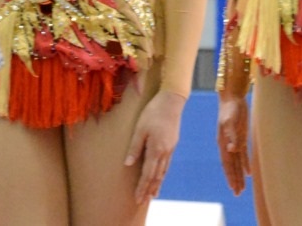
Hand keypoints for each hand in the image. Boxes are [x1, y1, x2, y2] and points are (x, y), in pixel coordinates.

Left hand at [124, 89, 184, 203]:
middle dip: (150, 189)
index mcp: (156, 149)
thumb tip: (128, 164)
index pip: (148, 174)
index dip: (142, 187)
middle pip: (157, 175)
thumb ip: (134, 147)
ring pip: (164, 170)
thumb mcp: (140, 128)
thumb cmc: (154, 112)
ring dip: (158, 183)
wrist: (172, 99)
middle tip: (144, 201)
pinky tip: (161, 175)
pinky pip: (167, 163)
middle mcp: (165, 151)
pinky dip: (163, 173)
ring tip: (154, 194)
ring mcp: (170, 147)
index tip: (138, 198)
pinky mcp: (173, 142)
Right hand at [217, 91, 250, 195]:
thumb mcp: (230, 121)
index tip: (233, 188)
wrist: (233, 97)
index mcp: (223, 143)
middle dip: (234, 180)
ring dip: (239, 175)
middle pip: (231, 166)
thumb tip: (231, 150)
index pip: (227, 164)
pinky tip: (248, 172)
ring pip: (237, 162)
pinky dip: (245, 163)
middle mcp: (228, 145)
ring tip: (242, 188)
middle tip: (238, 194)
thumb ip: (231, 135)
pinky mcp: (241, 136)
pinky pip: (243, 154)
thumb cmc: (230, 108)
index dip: (230, 176)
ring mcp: (234, 141)